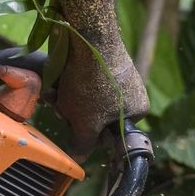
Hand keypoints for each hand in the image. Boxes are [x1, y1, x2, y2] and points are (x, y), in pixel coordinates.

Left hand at [52, 38, 149, 156]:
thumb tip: (80, 159)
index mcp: (138, 110)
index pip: (110, 132)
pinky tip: (57, 78)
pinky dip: (68, 81)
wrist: (88, 36)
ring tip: (57, 90)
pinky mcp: (102, 57)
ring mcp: (118, 72)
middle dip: (73, 112)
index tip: (76, 126)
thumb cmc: (93, 86)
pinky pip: (84, 78)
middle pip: (96, 114)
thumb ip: (83, 144)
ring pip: (85, 96)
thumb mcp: (85, 123)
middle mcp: (132, 91)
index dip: (90, 132)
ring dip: (66, 97)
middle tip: (62, 106)